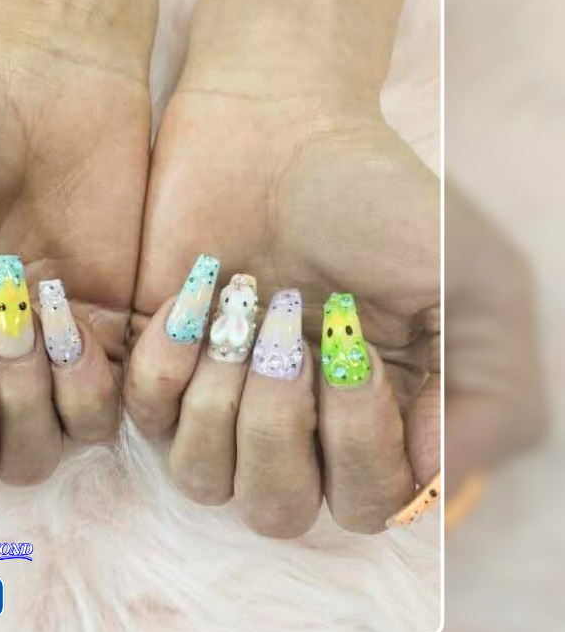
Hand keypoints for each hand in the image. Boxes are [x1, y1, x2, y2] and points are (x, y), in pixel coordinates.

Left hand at [125, 51, 438, 536]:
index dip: (357, 439)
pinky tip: (196, 293)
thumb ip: (488, 392)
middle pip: (278, 508)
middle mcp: (299, 424)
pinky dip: (169, 358)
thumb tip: (431, 475)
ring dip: (221, 394)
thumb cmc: (374, 195)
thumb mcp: (471, 279)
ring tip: (242, 303)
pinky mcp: (163, 364)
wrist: (276, 122)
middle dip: (278, 420)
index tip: (351, 338)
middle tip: (285, 323)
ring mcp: (223, 399)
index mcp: (379, 416)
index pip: (367, 503)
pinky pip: (143, 416)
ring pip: (204, 479)